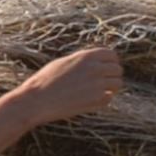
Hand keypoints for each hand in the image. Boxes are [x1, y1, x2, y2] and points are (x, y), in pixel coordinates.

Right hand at [6, 45, 124, 126]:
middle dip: (112, 75)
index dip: (111, 62)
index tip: (107, 68)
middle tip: (104, 82)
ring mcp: (98, 85)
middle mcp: (95, 69)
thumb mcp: (64, 62)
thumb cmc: (46, 80)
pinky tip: (91, 100)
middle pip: (117, 69)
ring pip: (118, 84)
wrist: (37, 100)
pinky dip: (103, 99)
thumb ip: (82, 61)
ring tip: (99, 91)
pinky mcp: (97, 100)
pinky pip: (110, 98)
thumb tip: (97, 61)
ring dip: (111, 87)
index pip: (111, 55)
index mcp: (86, 57)